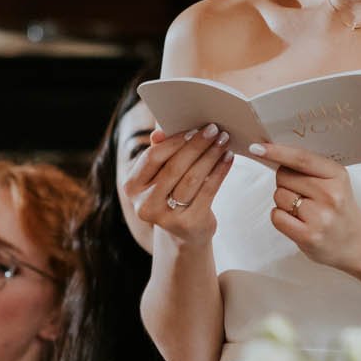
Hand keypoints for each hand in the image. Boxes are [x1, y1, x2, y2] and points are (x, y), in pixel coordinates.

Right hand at [124, 126, 232, 245]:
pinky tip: (228, 159)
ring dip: (211, 156)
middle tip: (214, 130)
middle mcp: (145, 204)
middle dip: (197, 145)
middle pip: (174, 167)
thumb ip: (159, 151)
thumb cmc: (172, 193)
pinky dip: (219, 172)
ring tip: (224, 142)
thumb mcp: (161, 174)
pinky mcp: (188, 224)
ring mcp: (165, 217)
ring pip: (192, 178)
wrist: (185, 232)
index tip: (194, 128)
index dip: (174, 141)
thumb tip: (160, 131)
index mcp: (132, 186)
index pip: (153, 156)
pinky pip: (207, 191)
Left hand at [249, 141, 360, 270]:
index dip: (277, 152)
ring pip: (279, 196)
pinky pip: (277, 217)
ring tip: (302, 211)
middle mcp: (331, 195)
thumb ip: (309, 170)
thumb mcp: (334, 182)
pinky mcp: (309, 236)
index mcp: (337, 176)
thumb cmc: (339, 210)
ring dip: (283, 202)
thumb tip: (274, 154)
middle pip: (284, 176)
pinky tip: (296, 222)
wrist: (357, 243)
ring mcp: (320, 217)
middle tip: (302, 195)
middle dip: (284, 183)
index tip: (258, 148)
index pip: (301, 159)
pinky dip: (280, 217)